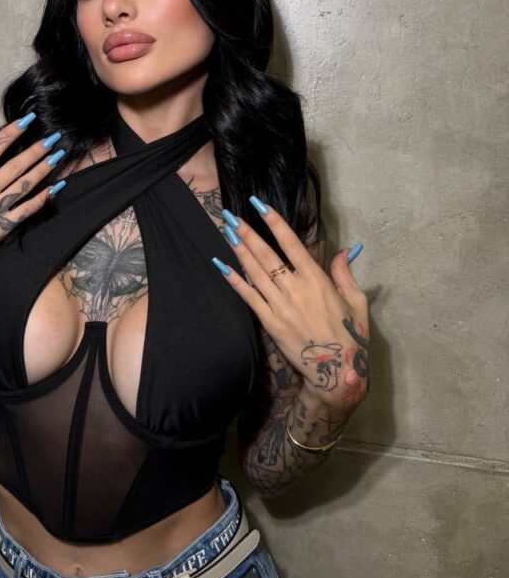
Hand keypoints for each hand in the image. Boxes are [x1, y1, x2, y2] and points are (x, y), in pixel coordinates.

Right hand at [0, 115, 64, 294]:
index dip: (9, 134)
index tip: (25, 122)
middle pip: (14, 166)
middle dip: (35, 150)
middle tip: (52, 138)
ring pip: (23, 185)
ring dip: (43, 169)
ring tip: (57, 156)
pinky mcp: (1, 227)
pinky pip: (26, 210)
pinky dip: (42, 198)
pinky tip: (56, 188)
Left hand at [215, 202, 369, 412]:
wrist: (337, 371)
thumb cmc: (350, 335)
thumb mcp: (356, 301)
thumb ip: (345, 274)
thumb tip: (344, 251)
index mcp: (317, 280)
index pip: (292, 244)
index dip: (274, 223)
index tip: (260, 206)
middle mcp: (296, 289)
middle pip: (267, 255)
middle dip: (247, 232)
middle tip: (231, 215)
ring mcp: (280, 306)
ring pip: (255, 272)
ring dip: (239, 250)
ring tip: (226, 231)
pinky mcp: (270, 322)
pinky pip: (248, 297)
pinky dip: (234, 280)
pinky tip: (221, 265)